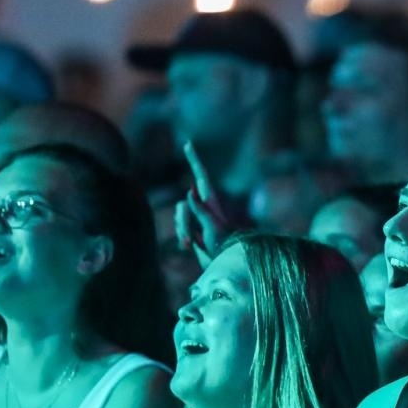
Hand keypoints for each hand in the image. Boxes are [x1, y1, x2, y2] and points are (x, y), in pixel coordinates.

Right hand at [176, 140, 230, 268]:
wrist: (228, 263)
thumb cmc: (225, 246)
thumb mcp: (213, 228)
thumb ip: (200, 211)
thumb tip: (189, 192)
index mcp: (212, 202)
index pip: (202, 176)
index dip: (194, 160)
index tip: (188, 144)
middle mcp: (204, 207)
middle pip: (183, 204)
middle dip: (182, 222)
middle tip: (189, 241)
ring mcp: (198, 218)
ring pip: (179, 216)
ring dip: (182, 231)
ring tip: (191, 245)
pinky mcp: (194, 228)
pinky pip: (180, 227)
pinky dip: (182, 237)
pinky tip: (189, 247)